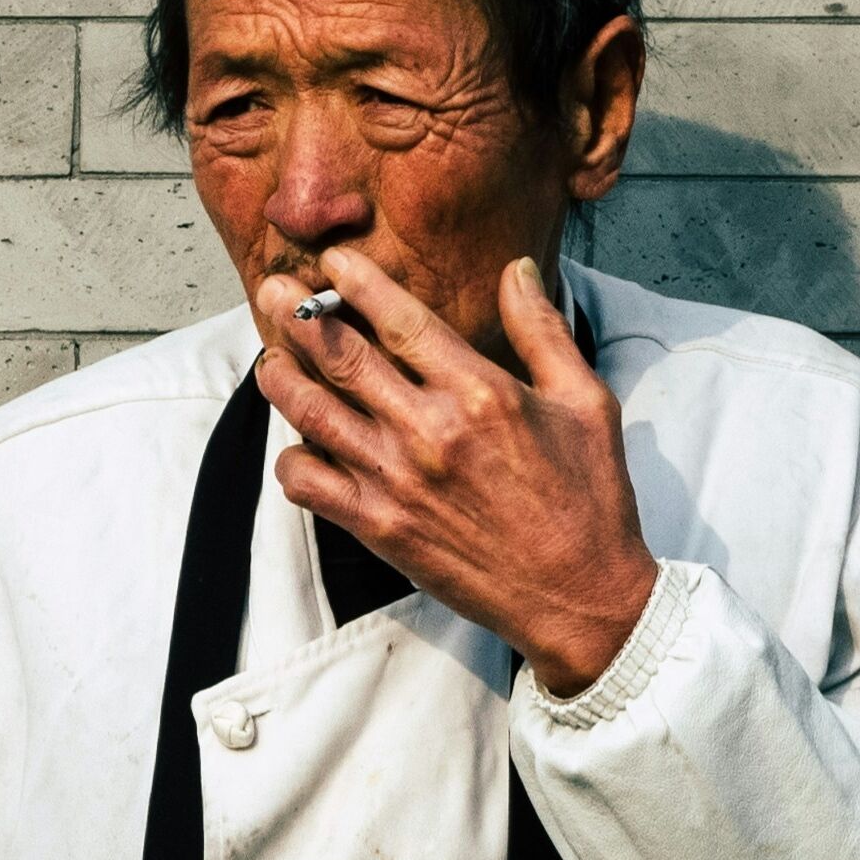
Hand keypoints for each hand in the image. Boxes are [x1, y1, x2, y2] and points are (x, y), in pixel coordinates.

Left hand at [253, 251, 660, 700]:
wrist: (580, 597)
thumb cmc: (590, 499)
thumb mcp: (586, 402)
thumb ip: (543, 331)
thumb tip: (515, 270)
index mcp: (482, 393)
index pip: (402, 321)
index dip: (358, 284)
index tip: (331, 262)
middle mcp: (430, 432)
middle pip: (342, 358)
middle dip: (299, 318)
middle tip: (272, 291)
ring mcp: (398, 482)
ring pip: (312, 416)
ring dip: (281, 380)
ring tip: (268, 358)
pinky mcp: (380, 528)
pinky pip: (310, 485)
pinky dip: (291, 461)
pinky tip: (296, 445)